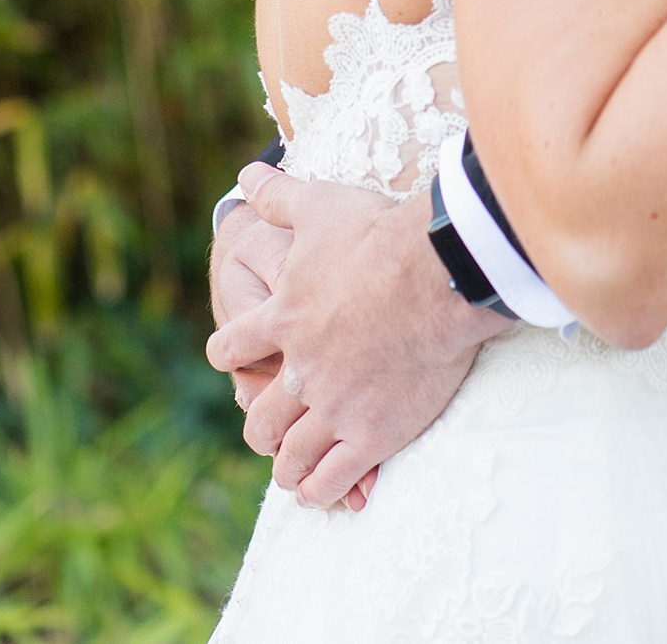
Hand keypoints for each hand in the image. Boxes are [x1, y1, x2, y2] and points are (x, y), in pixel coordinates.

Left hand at [204, 164, 513, 509]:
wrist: (437, 274)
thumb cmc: (379, 233)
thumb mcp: (321, 204)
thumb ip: (278, 196)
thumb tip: (245, 174)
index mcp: (283, 318)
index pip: (232, 348)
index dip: (229, 354)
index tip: (234, 359)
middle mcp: (300, 370)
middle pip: (260, 417)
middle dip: (260, 426)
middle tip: (268, 429)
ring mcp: (334, 407)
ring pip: (291, 456)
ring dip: (286, 465)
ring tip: (291, 470)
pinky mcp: (373, 434)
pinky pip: (332, 479)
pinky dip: (319, 490)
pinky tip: (319, 493)